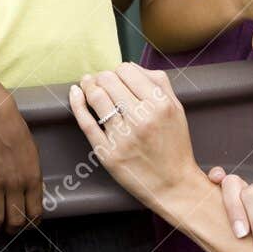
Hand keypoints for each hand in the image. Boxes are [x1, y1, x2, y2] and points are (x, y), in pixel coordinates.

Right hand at [0, 97, 43, 236]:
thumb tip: (29, 191)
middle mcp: (16, 185)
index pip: (34, 213)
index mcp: (32, 179)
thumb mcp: (32, 154)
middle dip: (10, 230)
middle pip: (15, 220)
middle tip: (4, 230)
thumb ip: (31, 174)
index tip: (24, 226)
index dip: (29, 224)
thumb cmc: (13, 130)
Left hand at [68, 64, 202, 216]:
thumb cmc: (174, 145)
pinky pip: (86, 122)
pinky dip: (77, 103)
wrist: (173, 185)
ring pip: (96, 98)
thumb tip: (129, 66)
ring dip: (88, 86)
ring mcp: (123, 137)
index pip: (127, 70)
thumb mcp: (176, 109)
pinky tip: (75, 93)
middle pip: (108, 81)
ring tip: (87, 84)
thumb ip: (158, 83)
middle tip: (100, 81)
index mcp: (160, 105)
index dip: (119, 71)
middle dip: (102, 77)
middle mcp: (142, 119)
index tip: (118, 77)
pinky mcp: (108, 153)